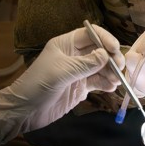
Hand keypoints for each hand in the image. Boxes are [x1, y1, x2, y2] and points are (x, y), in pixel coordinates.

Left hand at [0, 24, 123, 145]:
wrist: (25, 111)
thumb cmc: (38, 85)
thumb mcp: (62, 72)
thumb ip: (85, 64)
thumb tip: (105, 55)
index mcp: (66, 45)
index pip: (90, 34)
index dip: (104, 39)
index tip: (114, 49)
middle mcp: (74, 56)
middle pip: (99, 51)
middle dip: (111, 57)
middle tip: (119, 67)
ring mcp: (78, 72)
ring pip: (101, 67)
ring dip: (111, 72)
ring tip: (116, 81)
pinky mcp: (80, 87)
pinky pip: (98, 82)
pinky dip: (106, 84)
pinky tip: (111, 88)